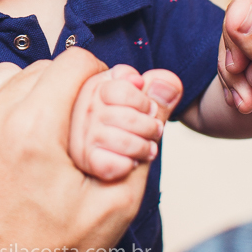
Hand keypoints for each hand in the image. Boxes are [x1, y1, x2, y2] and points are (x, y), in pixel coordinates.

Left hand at [0, 49, 181, 251]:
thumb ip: (142, 138)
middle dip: (61, 90)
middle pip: (38, 69)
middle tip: (68, 127)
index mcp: (33, 131)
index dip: (96, 78)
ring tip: (30, 131)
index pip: (74, 62)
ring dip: (19, 93)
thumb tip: (162, 84)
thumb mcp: (113, 205)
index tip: (97, 102)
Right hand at [69, 65, 174, 181]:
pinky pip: (113, 164)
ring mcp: (82, 136)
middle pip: (128, 117)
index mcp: (96, 87)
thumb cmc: (122, 127)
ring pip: (124, 142)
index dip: (143, 102)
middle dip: (150, 127)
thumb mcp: (137, 102)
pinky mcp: (86, 161)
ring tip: (148, 149)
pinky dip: (128, 165)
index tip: (149, 109)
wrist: (98, 169)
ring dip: (143, 148)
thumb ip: (153, 91)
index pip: (123, 90)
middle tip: (155, 130)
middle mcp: (84, 110)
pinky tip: (130, 163)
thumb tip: (168, 82)